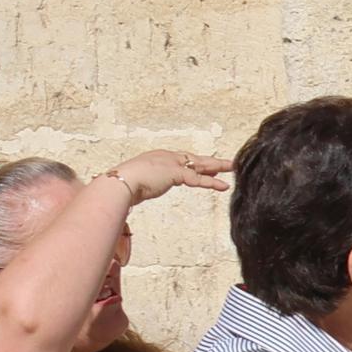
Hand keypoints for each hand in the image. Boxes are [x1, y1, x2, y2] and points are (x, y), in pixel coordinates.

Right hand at [103, 149, 227, 205]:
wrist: (118, 183)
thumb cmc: (123, 186)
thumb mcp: (137, 184)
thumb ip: (144, 186)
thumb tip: (138, 194)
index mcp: (157, 158)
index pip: (182, 160)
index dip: (196, 164)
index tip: (209, 167)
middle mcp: (166, 157)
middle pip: (194, 159)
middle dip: (212, 161)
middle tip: (228, 163)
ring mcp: (171, 163)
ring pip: (200, 165)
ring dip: (218, 167)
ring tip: (232, 168)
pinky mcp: (175, 173)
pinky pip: (197, 178)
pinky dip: (211, 182)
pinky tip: (223, 186)